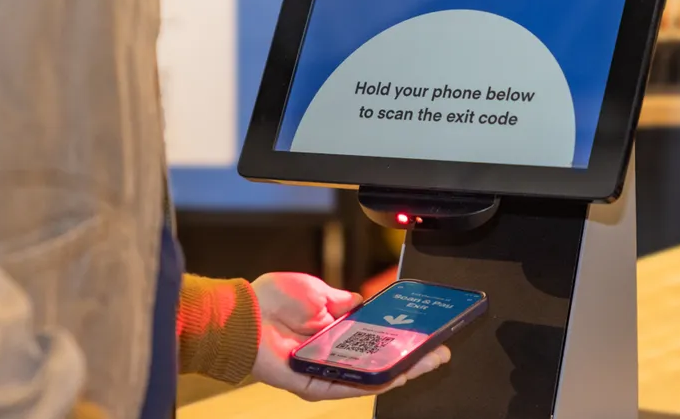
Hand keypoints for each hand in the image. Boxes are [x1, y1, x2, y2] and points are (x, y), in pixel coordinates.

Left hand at [249, 273, 450, 401]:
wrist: (241, 313)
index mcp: (334, 333)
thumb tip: (363, 302)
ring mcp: (323, 373)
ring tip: (423, 364)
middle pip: (377, 363)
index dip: (400, 338)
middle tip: (438, 353)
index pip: (374, 340)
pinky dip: (370, 382)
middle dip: (409, 358)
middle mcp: (331, 357)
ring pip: (368, 378)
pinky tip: (392, 376)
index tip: (425, 332)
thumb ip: (342, 300)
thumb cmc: (270, 300)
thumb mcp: (317, 292)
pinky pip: (346, 387)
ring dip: (398, 371)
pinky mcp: (312, 385)